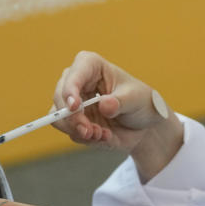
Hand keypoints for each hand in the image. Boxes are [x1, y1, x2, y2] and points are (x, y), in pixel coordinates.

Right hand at [53, 51, 183, 178]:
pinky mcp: (75, 122)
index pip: (74, 73)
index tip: (75, 107)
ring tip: (101, 135)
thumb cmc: (141, 102)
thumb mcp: (136, 99)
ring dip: (77, 130)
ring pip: (59, 116)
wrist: (145, 125)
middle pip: (60, 97)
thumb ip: (120, 102)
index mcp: (91, 66)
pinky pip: (70, 132)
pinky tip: (104, 136)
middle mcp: (78, 82)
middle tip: (89, 131)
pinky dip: (86, 138)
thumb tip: (104, 105)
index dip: (70, 89)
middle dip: (72, 117)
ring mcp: (74, 103)